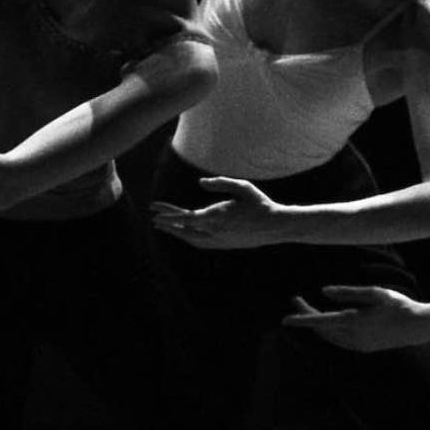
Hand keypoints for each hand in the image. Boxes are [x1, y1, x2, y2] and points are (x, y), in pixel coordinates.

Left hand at [148, 176, 297, 248]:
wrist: (275, 226)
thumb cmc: (259, 203)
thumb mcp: (242, 187)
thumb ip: (220, 183)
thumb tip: (200, 183)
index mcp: (217, 216)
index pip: (185, 218)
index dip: (168, 216)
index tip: (155, 214)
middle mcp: (215, 232)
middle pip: (184, 230)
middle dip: (168, 224)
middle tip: (154, 220)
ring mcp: (220, 241)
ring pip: (191, 239)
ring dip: (177, 233)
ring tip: (165, 227)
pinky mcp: (225, 246)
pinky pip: (201, 244)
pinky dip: (190, 238)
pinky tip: (186, 234)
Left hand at [281, 285, 429, 352]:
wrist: (418, 328)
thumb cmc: (398, 305)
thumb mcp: (374, 293)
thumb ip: (348, 292)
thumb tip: (323, 292)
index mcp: (354, 321)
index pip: (320, 322)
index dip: (301, 319)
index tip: (284, 319)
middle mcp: (353, 337)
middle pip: (321, 329)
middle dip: (306, 315)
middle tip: (296, 299)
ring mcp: (357, 346)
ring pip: (328, 337)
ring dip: (316, 324)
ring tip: (306, 308)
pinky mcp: (362, 349)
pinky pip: (338, 341)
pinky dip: (327, 332)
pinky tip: (324, 322)